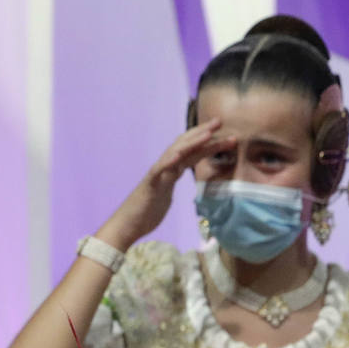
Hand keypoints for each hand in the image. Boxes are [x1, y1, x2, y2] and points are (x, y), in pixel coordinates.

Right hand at [96, 121, 233, 249]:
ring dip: (192, 143)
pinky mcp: (149, 186)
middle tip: (220, 121)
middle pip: (184, 146)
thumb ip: (171, 183)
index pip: (190, 152)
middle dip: (202, 133)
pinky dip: (168, 161)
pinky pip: (158, 171)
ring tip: (208, 134)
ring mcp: (156, 176)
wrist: (125, 226)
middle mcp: (164, 169)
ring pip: (175, 154)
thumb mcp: (164, 195)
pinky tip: (178, 154)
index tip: (223, 132)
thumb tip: (178, 176)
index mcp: (169, 171)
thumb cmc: (144, 213)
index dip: (205, 141)